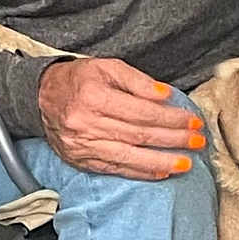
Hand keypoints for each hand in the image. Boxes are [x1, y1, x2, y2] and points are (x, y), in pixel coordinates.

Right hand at [37, 58, 205, 180]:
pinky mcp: (81, 161)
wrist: (41, 97)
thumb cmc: (79, 79)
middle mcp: (87, 123)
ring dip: (161, 162)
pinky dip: (140, 172)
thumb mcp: (107, 67)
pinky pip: (115, 169)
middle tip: (198, 142)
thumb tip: (166, 96)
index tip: (192, 121)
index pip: (142, 112)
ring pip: (129, 157)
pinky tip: (160, 172)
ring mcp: (83, 145)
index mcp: (94, 96)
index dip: (171, 119)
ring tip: (186, 164)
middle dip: (173, 140)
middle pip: (139, 135)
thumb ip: (138, 81)